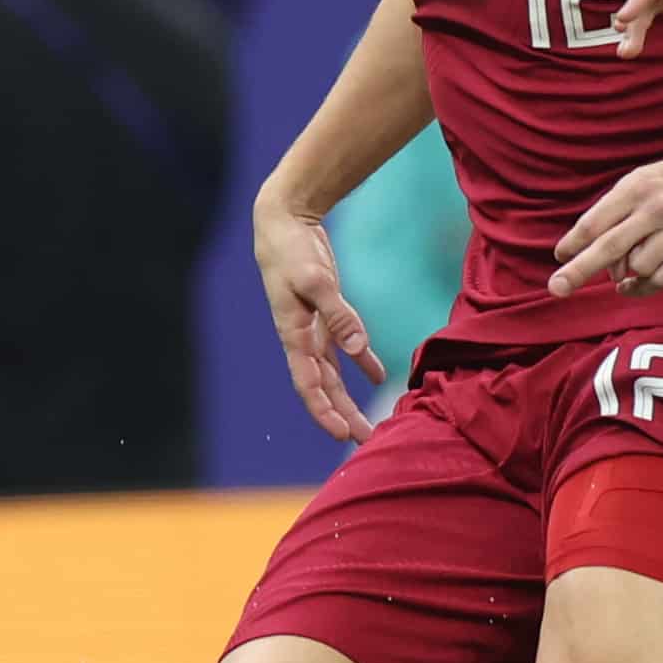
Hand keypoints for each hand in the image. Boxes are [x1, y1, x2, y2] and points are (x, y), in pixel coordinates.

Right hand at [256, 203, 384, 441]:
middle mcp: (301, 338)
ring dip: (350, 399)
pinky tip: (378, 377)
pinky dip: (362, 361)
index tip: (340, 435)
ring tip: (369, 424)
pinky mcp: (325, 314)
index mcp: (293, 334)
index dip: (323, 411)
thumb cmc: (293, 250)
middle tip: (365, 440)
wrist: (283, 222)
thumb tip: (357, 350)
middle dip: (342, 415)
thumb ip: (339, 315)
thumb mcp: (315, 280)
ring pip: (333, 374)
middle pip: (324, 387)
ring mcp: (313, 328)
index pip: (308, 384)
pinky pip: (345, 347)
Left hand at [554, 147, 662, 297]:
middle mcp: (656, 210)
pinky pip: (661, 280)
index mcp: (635, 189)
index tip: (559, 257)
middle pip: (612, 246)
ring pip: (638, 267)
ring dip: (622, 274)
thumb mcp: (632, 184)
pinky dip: (640, 288)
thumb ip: (607, 214)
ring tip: (620, 268)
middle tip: (557, 287)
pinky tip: (629, 284)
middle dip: (581, 270)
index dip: (574, 243)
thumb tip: (580, 252)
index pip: (597, 221)